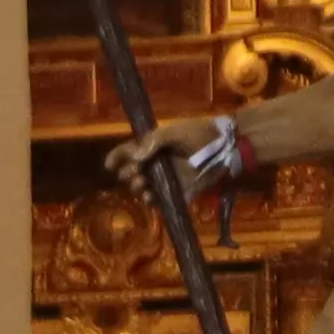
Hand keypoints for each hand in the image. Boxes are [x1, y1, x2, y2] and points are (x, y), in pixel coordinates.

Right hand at [108, 112, 245, 200]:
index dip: (117, 158)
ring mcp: (166, 180)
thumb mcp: (173, 132)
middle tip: (136, 172)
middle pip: (131, 172)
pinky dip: (151, 201)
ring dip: (137, 188)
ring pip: (142, 188)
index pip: (128, 152)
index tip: (110, 164)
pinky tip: (150, 197)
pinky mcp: (177, 193)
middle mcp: (156, 164)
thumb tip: (136, 157)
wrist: (223, 147)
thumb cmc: (199, 134)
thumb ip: (153, 142)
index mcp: (152, 147)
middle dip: (127, 174)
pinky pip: (159, 201)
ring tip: (142, 184)